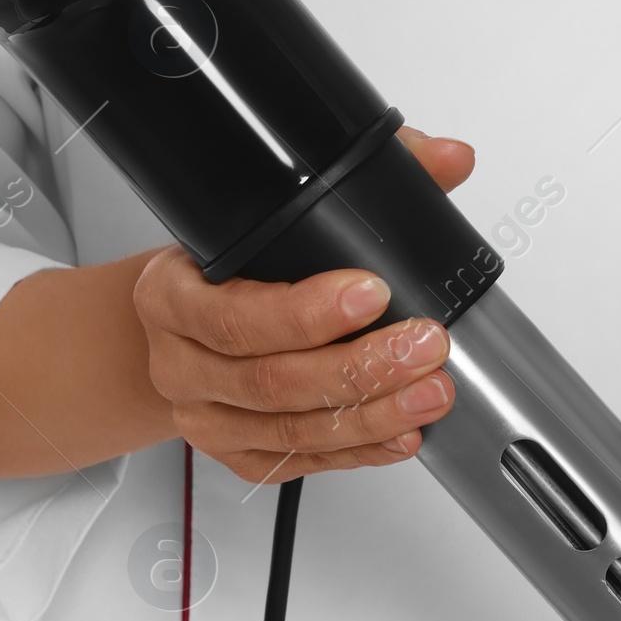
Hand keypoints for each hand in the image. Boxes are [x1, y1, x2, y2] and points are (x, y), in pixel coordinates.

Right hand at [132, 129, 473, 483]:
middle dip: (360, 368)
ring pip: (291, 430)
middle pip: (271, 381)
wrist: (179, 325)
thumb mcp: (270, 214)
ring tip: (430, 392)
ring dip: (371, 416)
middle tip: (423, 346)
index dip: (307, 313)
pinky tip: (401, 434)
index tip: (372, 292)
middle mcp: (181, 363)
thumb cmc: (227, 269)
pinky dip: (357, 452)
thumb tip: (448, 158)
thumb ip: (366, 175)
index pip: (234, 316)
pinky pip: (299, 462)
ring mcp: (206, 416)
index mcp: (172, 296)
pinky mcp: (236, 455)